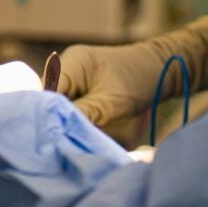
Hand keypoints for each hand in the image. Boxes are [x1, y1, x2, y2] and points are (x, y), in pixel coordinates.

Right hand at [57, 14, 207, 126]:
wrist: (161, 71)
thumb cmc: (139, 83)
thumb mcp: (110, 104)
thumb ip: (82, 115)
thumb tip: (56, 132)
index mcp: (73, 63)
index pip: (46, 92)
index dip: (46, 115)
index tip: (48, 138)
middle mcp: (68, 67)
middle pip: (50, 98)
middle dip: (54, 119)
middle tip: (57, 143)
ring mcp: (74, 76)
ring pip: (59, 103)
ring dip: (65, 120)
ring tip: (67, 140)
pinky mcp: (82, 87)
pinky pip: (71, 104)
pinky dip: (74, 118)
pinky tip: (77, 132)